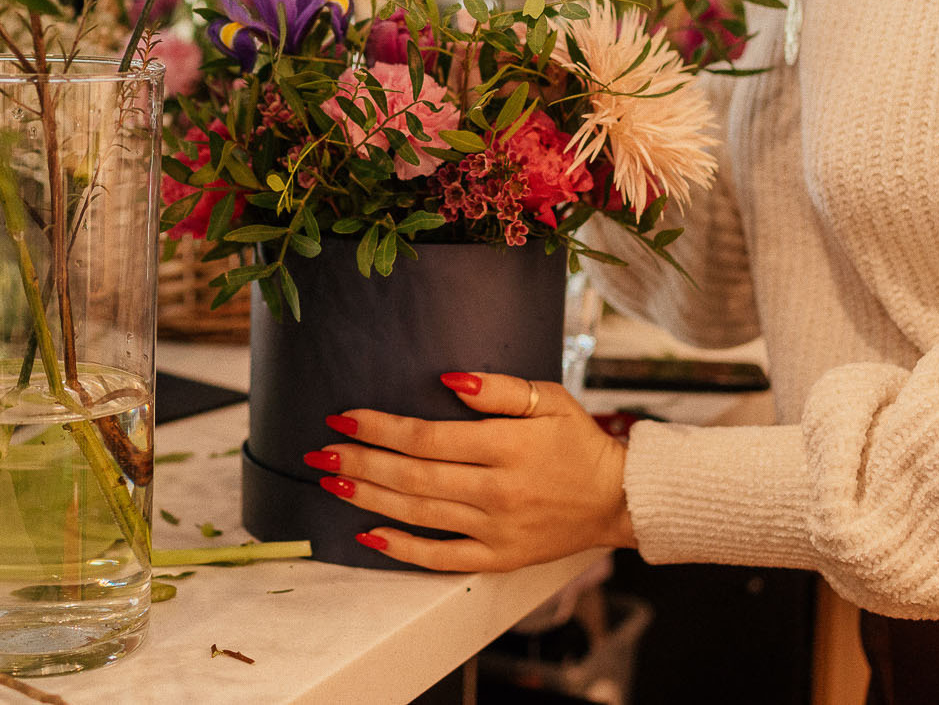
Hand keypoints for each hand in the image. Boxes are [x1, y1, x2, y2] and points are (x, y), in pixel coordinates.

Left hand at [311, 371, 635, 571]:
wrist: (617, 499)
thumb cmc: (578, 443)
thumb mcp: (549, 400)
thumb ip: (500, 389)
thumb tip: (450, 379)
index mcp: (508, 447)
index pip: (428, 437)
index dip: (381, 427)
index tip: (344, 417)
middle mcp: (498, 490)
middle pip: (414, 477)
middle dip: (361, 462)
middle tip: (320, 452)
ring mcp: (496, 529)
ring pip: (420, 515)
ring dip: (369, 498)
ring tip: (331, 483)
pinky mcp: (498, 557)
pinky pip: (441, 558)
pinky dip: (402, 550)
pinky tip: (368, 535)